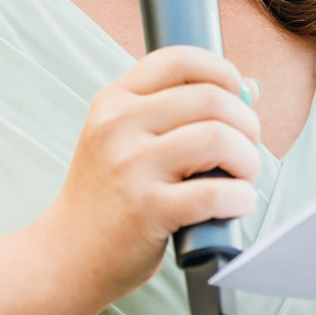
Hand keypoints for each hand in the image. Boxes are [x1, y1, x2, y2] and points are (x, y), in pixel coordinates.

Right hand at [40, 45, 261, 303]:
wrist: (66, 255)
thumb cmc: (106, 198)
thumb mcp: (120, 140)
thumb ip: (173, 113)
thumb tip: (249, 90)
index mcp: (113, 101)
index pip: (178, 60)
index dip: (222, 71)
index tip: (237, 95)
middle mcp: (117, 126)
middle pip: (211, 99)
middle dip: (246, 124)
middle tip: (245, 149)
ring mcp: (130, 166)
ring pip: (219, 139)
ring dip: (248, 160)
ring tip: (242, 178)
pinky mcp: (147, 209)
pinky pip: (216, 193)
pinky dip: (241, 198)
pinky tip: (236, 204)